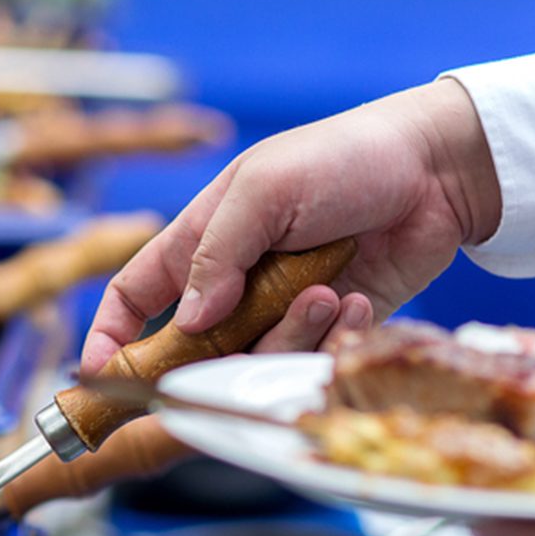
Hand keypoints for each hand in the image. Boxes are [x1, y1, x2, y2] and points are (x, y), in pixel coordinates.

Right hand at [82, 78, 501, 373]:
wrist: (438, 172)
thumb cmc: (342, 161)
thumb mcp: (265, 190)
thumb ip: (217, 253)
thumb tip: (187, 321)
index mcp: (200, 242)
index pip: (132, 296)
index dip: (109, 336)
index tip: (97, 375)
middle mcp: (232, 286)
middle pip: (192, 349)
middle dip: (214, 356)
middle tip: (251, 333)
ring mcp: (277, 312)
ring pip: (253, 362)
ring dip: (291, 335)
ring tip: (329, 293)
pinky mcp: (326, 333)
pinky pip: (309, 362)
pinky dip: (334, 337)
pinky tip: (357, 300)